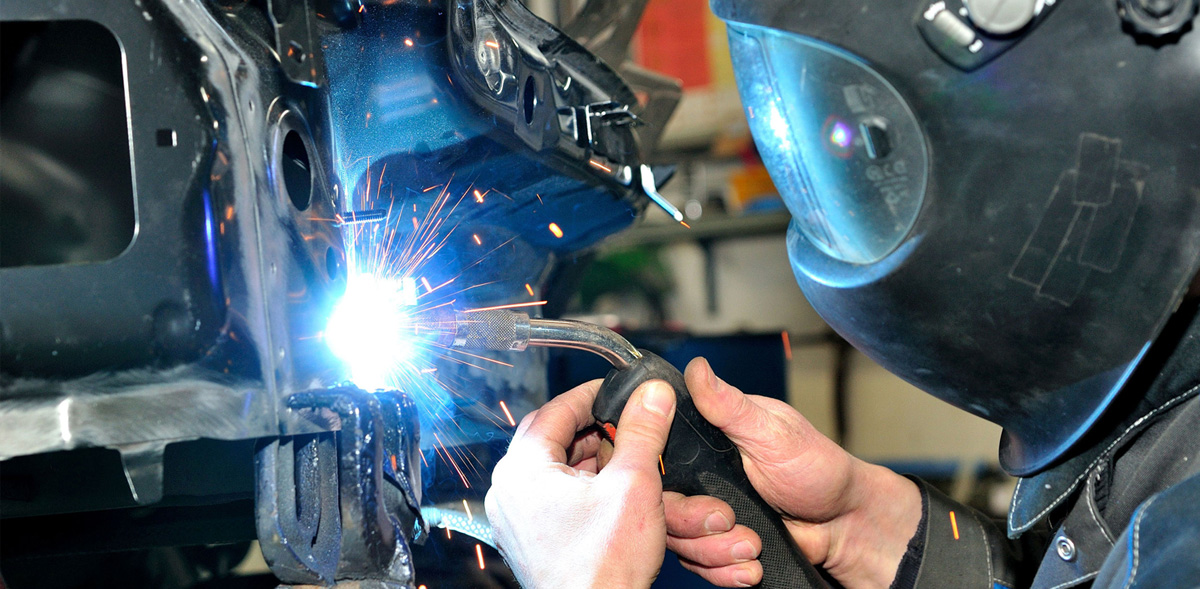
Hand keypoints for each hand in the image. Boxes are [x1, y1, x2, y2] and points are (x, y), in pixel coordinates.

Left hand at [485, 378, 677, 588]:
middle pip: (550, 439)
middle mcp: (508, 491)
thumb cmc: (603, 567)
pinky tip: (611, 493)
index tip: (617, 390)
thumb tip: (652, 395)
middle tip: (626, 424)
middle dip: (592, 429)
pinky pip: (550, 498)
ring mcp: (514, 519)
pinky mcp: (528, 541)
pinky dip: (579, 487)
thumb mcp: (633, 485)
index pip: (554, 410)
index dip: (591, 395)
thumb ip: (643, 432)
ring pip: (552, 469)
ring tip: (625, 459)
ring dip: (588, 459)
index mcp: (522, 469)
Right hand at [665, 358, 921, 588]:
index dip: (660, 478)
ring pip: (678, 540)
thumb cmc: (819, 471)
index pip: (658, 455)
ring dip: (714, 550)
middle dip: (694, 523)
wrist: (844, 526)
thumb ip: (730, 405)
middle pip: (663, 505)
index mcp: (708, 439)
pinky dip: (724, 570)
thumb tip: (697, 368)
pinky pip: (698, 564)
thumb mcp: (774, 432)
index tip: (687, 492)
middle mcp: (701, 476)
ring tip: (751, 545)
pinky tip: (750, 564)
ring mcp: (707, 513)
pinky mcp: (717, 545)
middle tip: (728, 521)